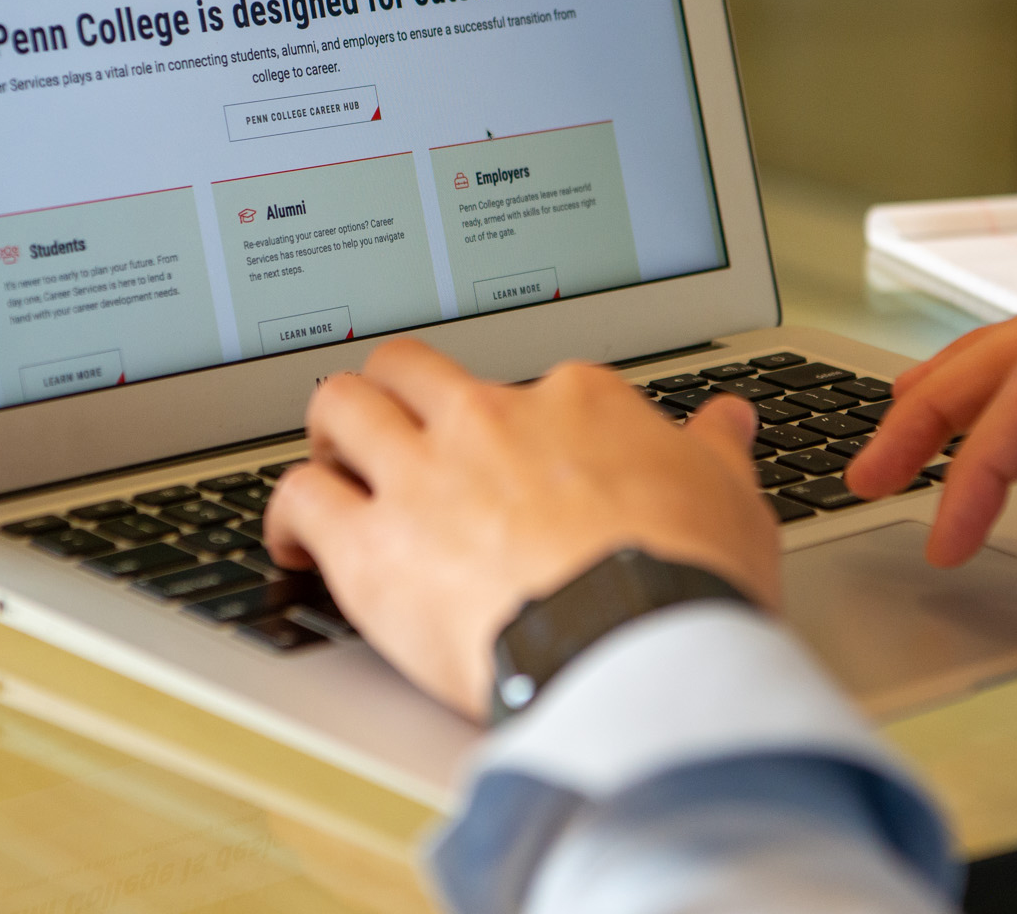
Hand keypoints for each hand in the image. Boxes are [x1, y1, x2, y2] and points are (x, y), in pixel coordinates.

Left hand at [263, 339, 778, 717]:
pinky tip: (293, 542)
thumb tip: (729, 419)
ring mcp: (424, 475)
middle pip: (413, 369)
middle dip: (396, 391)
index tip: (517, 451)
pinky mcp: (372, 545)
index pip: (530, 384)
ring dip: (330, 431)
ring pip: (342, 406)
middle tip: (394, 425)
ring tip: (331, 462)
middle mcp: (489, 419)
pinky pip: (301, 498)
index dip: (518, 419)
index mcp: (576, 402)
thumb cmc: (688, 580)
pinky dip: (286, 516)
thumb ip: (714, 451)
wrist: (635, 646)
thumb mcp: (730, 499)